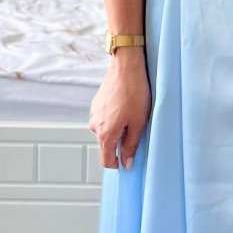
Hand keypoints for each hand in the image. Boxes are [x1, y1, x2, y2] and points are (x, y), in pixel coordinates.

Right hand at [89, 54, 150, 169]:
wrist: (125, 68)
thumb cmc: (135, 94)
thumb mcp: (138, 123)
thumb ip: (131, 146)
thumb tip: (127, 163)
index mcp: (105, 134)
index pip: (106, 160)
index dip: (117, 164)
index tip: (128, 161)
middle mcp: (95, 126)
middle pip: (106, 146)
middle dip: (119, 144)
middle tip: (136, 132)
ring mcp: (94, 115)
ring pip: (105, 132)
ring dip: (117, 130)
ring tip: (131, 117)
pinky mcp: (95, 106)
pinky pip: (104, 120)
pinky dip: (113, 120)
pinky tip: (125, 109)